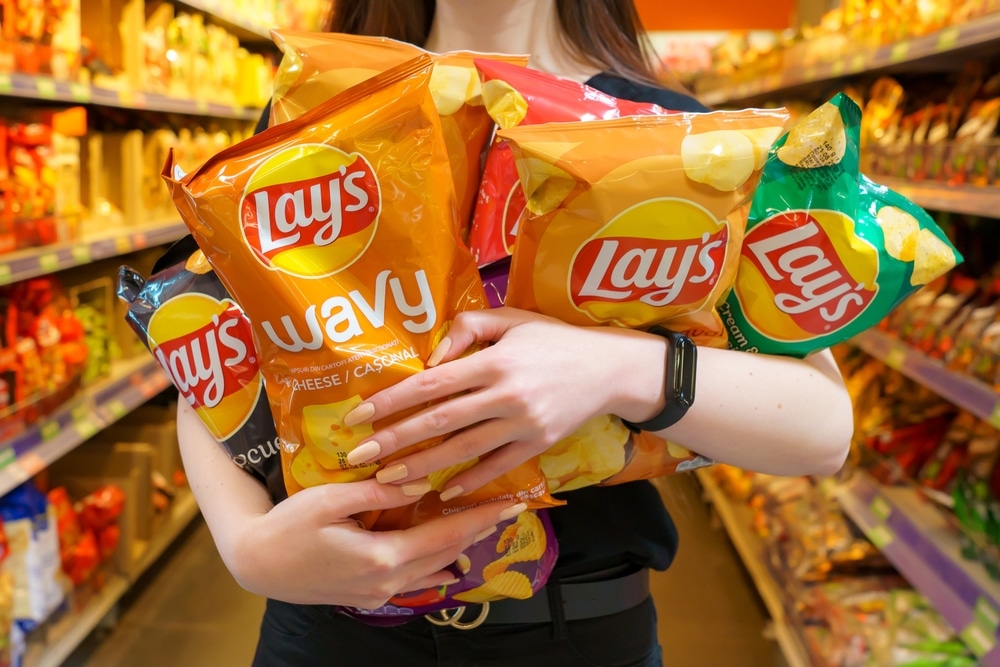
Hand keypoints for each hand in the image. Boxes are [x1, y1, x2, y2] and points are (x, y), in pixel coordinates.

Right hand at [227, 479, 525, 607]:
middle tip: (507, 511)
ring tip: (484, 527)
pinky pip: (413, 580)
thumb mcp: (330, 499)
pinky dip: (434, 565)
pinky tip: (447, 558)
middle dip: (478, 531)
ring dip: (459, 548)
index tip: (511, 505)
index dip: (480, 519)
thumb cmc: (288, 526)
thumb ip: (378, 493)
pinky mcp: (367, 594)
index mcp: (382, 556)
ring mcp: (377, 592)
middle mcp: (386, 581)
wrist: (256, 564)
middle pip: (445, 554)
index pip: (445, 535)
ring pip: (432, 569)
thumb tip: (422, 484)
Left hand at [342, 307, 667, 496]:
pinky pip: (497, 467)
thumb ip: (466, 329)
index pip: (431, 384)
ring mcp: (523, 425)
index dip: (391, 401)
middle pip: (440, 422)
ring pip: (464, 450)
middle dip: (395, 440)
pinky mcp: (538, 445)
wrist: (609, 368)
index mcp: (494, 361)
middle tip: (359, 456)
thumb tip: (430, 357)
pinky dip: (470, 480)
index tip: (359, 415)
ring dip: (423, 467)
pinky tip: (443, 490)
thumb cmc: (554, 338)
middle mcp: (506, 395)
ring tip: (388, 478)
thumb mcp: (511, 319)